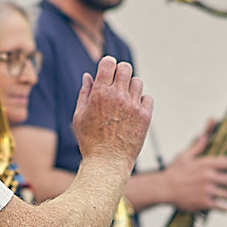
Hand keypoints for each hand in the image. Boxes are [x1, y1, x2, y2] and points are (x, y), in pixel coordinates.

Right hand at [72, 56, 152, 175]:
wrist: (107, 163)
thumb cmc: (90, 141)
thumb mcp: (79, 116)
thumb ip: (84, 93)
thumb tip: (88, 76)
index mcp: (100, 93)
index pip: (109, 63)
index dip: (108, 65)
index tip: (107, 73)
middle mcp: (118, 96)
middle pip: (125, 68)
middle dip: (120, 73)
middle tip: (117, 85)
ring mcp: (133, 105)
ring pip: (137, 82)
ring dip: (130, 88)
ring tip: (124, 102)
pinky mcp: (145, 116)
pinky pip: (147, 98)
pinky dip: (141, 102)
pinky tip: (133, 112)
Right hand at [158, 126, 226, 211]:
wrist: (163, 189)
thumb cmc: (173, 172)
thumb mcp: (185, 156)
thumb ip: (198, 146)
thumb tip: (205, 134)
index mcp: (206, 164)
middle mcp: (209, 177)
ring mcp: (208, 190)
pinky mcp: (205, 203)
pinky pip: (221, 206)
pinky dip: (224, 208)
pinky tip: (224, 207)